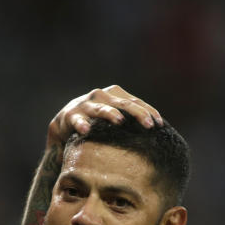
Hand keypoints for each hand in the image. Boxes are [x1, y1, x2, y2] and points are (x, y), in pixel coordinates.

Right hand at [46, 85, 162, 147]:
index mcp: (114, 94)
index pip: (135, 102)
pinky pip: (77, 120)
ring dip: (109, 113)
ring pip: (100, 108)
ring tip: (118, 121)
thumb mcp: (115, 117)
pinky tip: (86, 130)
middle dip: (137, 114)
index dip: (148, 112)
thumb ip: (132, 119)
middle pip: (123, 103)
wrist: (65, 124)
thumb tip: (159, 130)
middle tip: (149, 125)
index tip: (159, 124)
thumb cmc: (96, 122)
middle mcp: (101, 95)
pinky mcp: (70, 116)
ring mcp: (85, 104)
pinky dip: (81, 124)